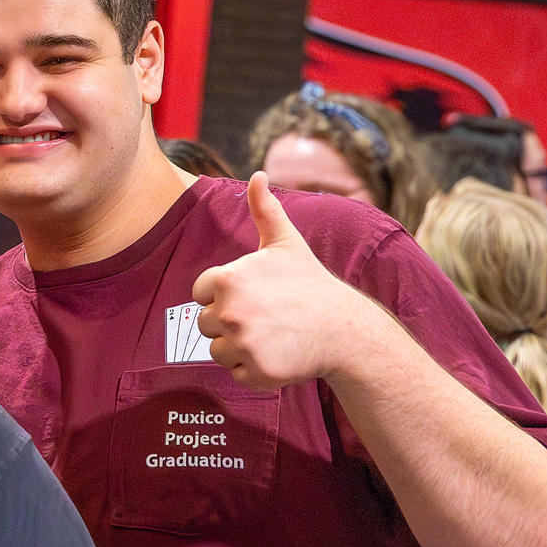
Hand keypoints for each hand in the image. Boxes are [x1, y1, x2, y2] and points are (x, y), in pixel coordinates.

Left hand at [191, 174, 387, 388]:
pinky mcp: (254, 371)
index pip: (201, 293)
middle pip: (205, 323)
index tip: (254, 294)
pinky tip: (277, 351)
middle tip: (266, 315)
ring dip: (238, 345)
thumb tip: (258, 175)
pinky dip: (252, 367)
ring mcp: (242, 344)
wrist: (345, 329)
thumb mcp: (286, 243)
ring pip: (217, 349)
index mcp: (228, 280)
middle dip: (231, 320)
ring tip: (271, 333)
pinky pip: (235, 372)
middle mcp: (229, 313)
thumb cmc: (310, 284)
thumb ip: (264, 209)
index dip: (225, 294)